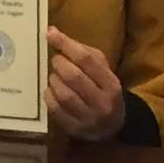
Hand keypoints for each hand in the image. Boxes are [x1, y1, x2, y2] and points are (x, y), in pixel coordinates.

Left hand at [44, 24, 126, 141]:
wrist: (114, 125)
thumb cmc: (104, 89)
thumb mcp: (102, 68)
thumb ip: (82, 52)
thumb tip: (52, 32)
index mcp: (111, 83)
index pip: (87, 60)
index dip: (66, 45)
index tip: (50, 34)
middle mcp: (102, 102)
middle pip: (74, 77)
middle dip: (59, 64)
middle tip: (55, 60)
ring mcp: (89, 118)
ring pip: (64, 95)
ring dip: (54, 81)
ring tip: (54, 76)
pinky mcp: (76, 130)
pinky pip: (56, 110)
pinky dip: (49, 96)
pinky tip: (51, 90)